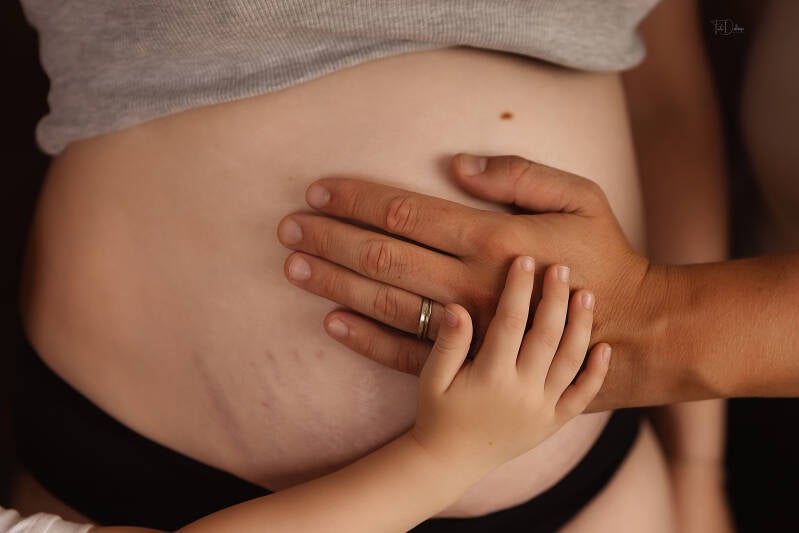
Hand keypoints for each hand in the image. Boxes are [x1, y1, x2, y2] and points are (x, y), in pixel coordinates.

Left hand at [277, 153, 657, 408]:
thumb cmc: (603, 256)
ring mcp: (467, 327)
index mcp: (494, 238)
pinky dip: (364, 337)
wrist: (628, 331)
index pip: (407, 212)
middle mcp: (471, 282)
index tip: (319, 190)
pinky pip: (405, 352)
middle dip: (331, 239)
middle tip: (288, 228)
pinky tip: (331, 321)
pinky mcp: (468, 361)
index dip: (358, 199)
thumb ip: (520, 175)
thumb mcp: (580, 197)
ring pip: (385, 301)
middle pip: (383, 256)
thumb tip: (458, 164)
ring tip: (295, 268)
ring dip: (335, 282)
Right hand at [409, 257, 610, 472]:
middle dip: (555, 298)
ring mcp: (542, 409)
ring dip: (581, 325)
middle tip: (561, 267)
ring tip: (586, 294)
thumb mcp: (432, 378)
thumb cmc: (437, 413)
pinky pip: (582, 397)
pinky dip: (597, 373)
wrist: (450, 461)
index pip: (510, 323)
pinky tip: (604, 347)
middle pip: (547, 336)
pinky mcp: (553, 423)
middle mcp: (522, 392)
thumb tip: (457, 307)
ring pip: (570, 361)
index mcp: (491, 377)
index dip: (518, 289)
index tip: (524, 260)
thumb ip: (448, 343)